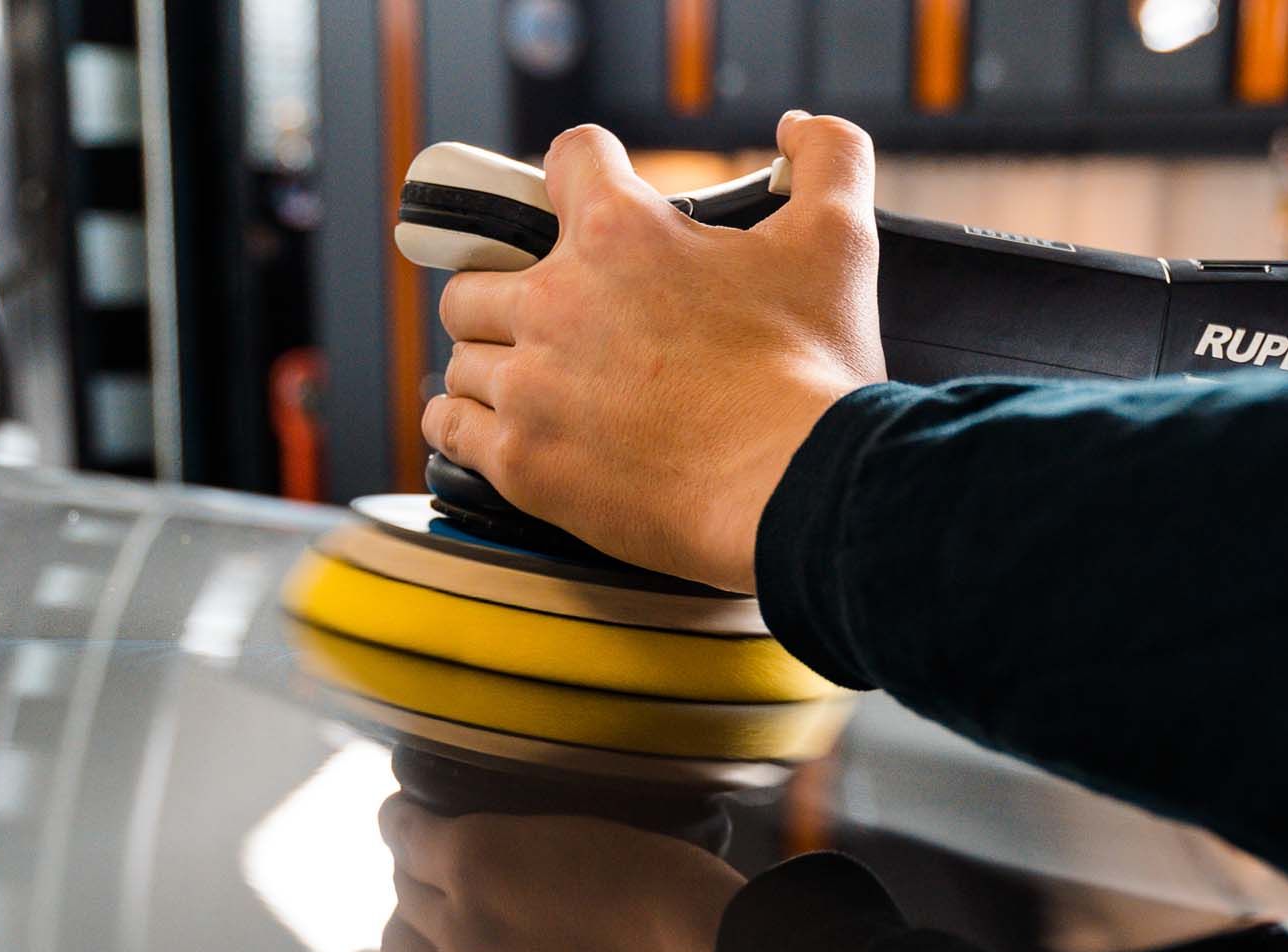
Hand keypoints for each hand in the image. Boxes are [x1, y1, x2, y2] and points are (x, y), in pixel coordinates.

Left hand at [376, 796, 755, 951]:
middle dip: (416, 872)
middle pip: (402, 894)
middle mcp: (461, 930)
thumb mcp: (606, 834)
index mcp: (483, 859)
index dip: (405, 820)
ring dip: (419, 929)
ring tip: (451, 921)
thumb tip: (522, 848)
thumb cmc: (686, 901)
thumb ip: (539, 841)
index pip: (406, 833)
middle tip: (440, 864)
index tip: (410, 815)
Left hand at [423, 112, 885, 592]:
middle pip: (481, 275)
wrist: (797, 487)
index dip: (585, 173)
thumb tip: (797, 129)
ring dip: (494, 362)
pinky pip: (448, 427)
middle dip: (515, 290)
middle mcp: (556, 300)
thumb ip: (829, 157)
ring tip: (539, 384)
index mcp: (620, 231)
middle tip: (564, 319)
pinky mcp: (522, 461)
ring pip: (463, 354)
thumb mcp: (839, 241)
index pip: (566, 161)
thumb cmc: (812, 372)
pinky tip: (497, 428)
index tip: (592, 200)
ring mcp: (531, 385)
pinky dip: (466, 424)